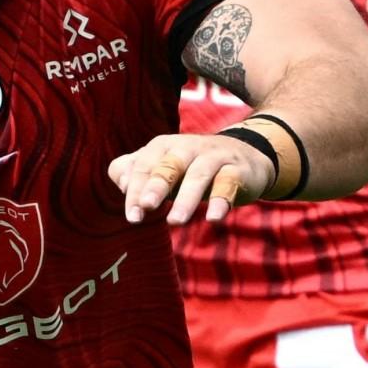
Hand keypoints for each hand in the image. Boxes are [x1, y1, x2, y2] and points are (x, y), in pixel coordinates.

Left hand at [109, 132, 278, 223]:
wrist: (243, 155)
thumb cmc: (190, 167)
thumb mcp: (161, 166)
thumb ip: (133, 171)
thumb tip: (123, 184)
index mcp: (163, 146)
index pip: (144, 166)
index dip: (136, 190)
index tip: (133, 216)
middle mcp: (187, 147)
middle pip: (169, 165)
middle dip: (156, 185)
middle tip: (146, 206)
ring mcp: (214, 157)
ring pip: (199, 175)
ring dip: (186, 198)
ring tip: (175, 222)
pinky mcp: (237, 170)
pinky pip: (228, 184)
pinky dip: (221, 201)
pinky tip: (214, 218)